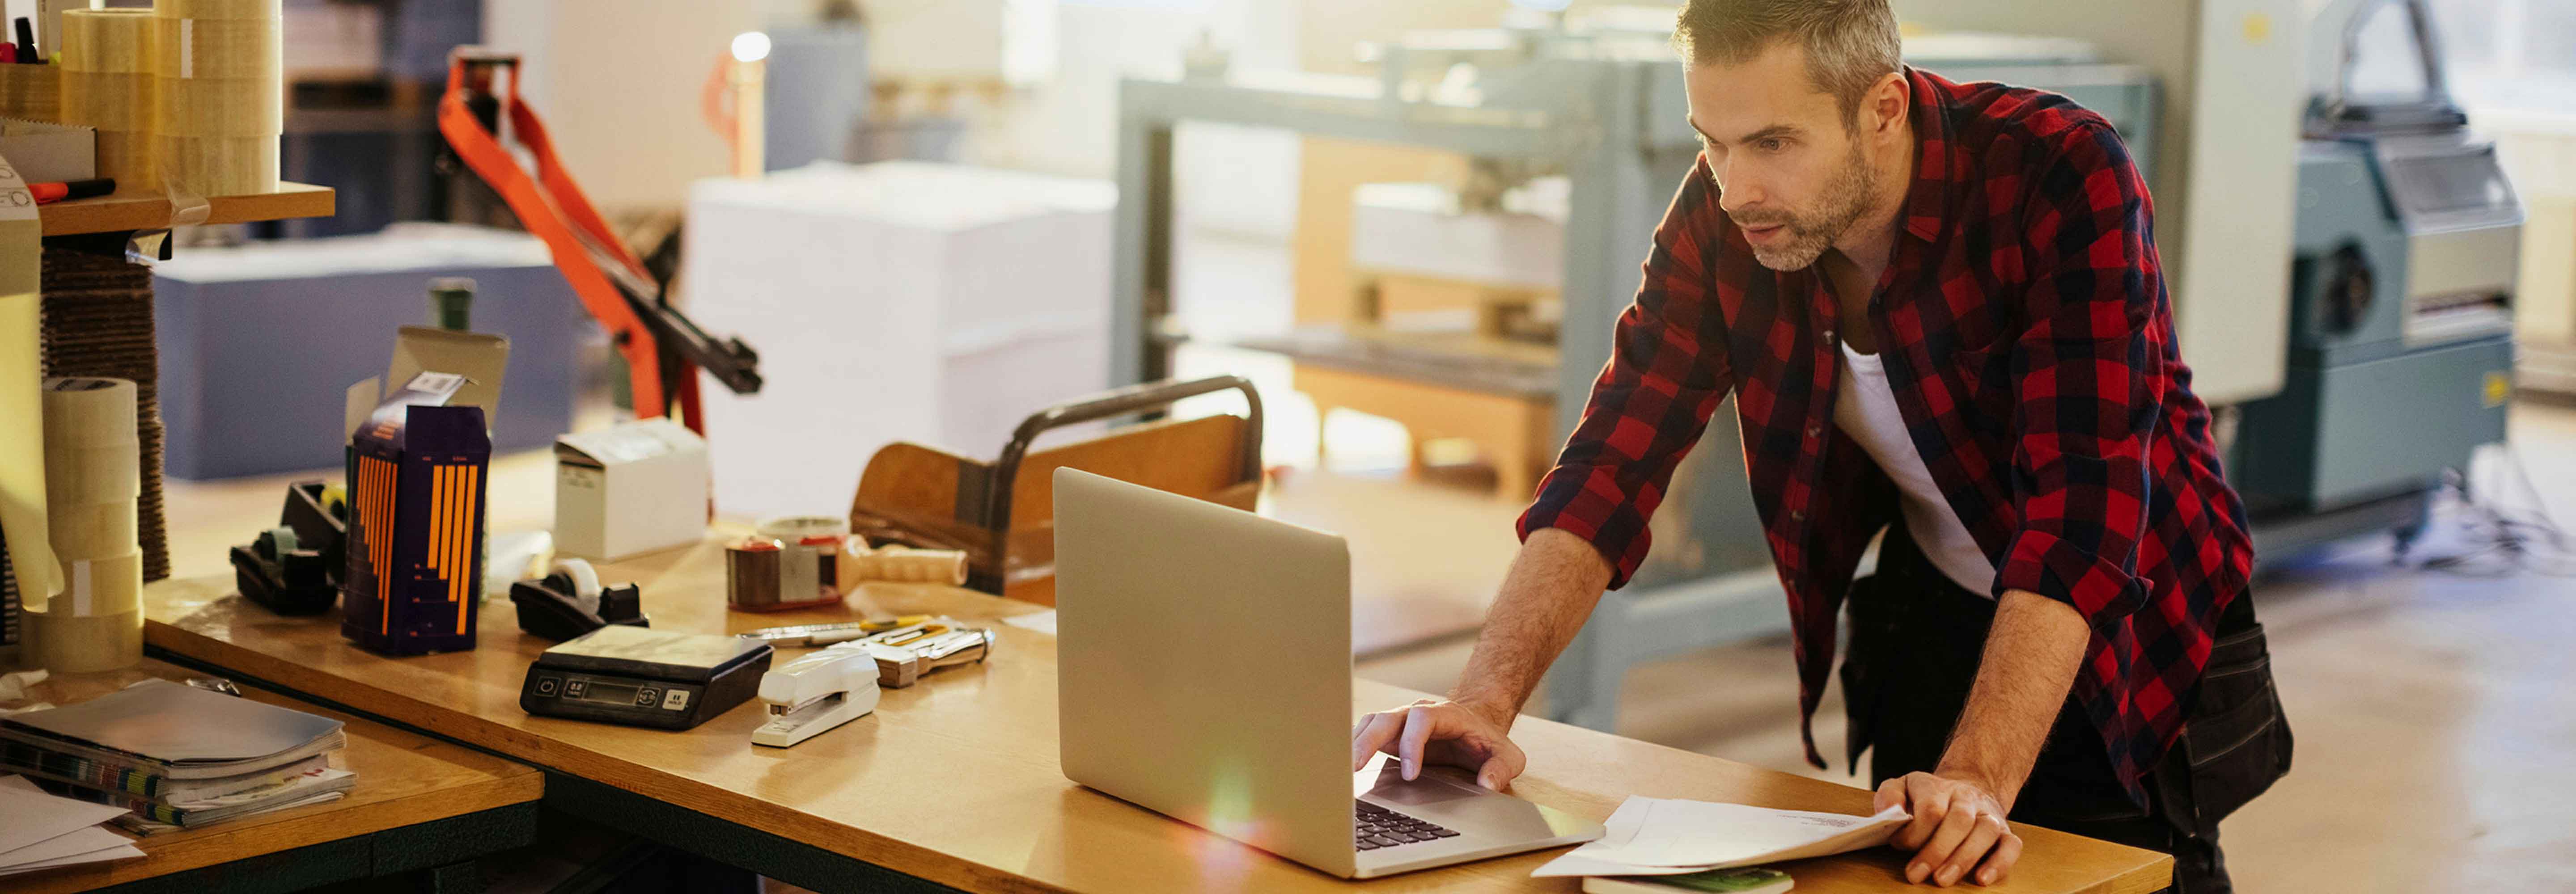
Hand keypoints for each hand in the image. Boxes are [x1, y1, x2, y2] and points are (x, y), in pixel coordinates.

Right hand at [1350, 698, 1525, 789]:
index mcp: (1446, 714)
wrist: (1477, 725)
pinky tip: (1343, 767)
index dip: (1412, 744)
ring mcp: (1401, 722)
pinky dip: (1353, 746)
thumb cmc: (1489, 742)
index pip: (1421, 719)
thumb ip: (1501, 768)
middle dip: (1369, 740)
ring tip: (1340, 769)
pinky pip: (1366, 733)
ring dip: (1355, 743)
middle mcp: (1417, 712)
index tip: (1410, 775)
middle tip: (1355, 767)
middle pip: (1387, 717)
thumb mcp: (1509, 756)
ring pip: (1372, 723)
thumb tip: (1487, 785)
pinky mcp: (1391, 734)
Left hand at [1874, 771, 2023, 886]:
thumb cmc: (1926, 797)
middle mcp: (1967, 799)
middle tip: (1916, 874)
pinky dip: (2000, 863)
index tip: (1898, 845)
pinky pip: (2011, 845)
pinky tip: (1981, 879)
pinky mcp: (2005, 832)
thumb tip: (1889, 815)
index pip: (1931, 808)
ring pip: (1985, 832)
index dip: (1914, 831)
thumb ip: (1889, 798)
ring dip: (1964, 858)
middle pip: (1959, 820)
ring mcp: (1989, 815)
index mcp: (1938, 788)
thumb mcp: (1901, 787)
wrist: (1965, 788)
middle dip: (1936, 851)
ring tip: (1943, 880)